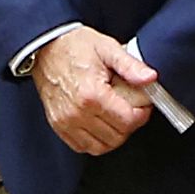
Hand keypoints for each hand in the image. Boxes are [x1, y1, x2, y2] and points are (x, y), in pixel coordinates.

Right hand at [30, 23, 158, 155]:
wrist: (45, 47)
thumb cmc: (74, 46)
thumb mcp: (107, 48)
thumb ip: (130, 65)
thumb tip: (150, 78)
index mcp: (92, 95)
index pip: (127, 121)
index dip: (142, 114)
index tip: (144, 104)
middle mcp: (77, 113)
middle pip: (117, 136)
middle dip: (130, 124)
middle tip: (132, 108)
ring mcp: (66, 122)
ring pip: (101, 147)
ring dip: (114, 135)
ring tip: (117, 117)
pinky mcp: (58, 125)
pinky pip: (82, 146)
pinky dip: (95, 141)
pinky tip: (101, 125)